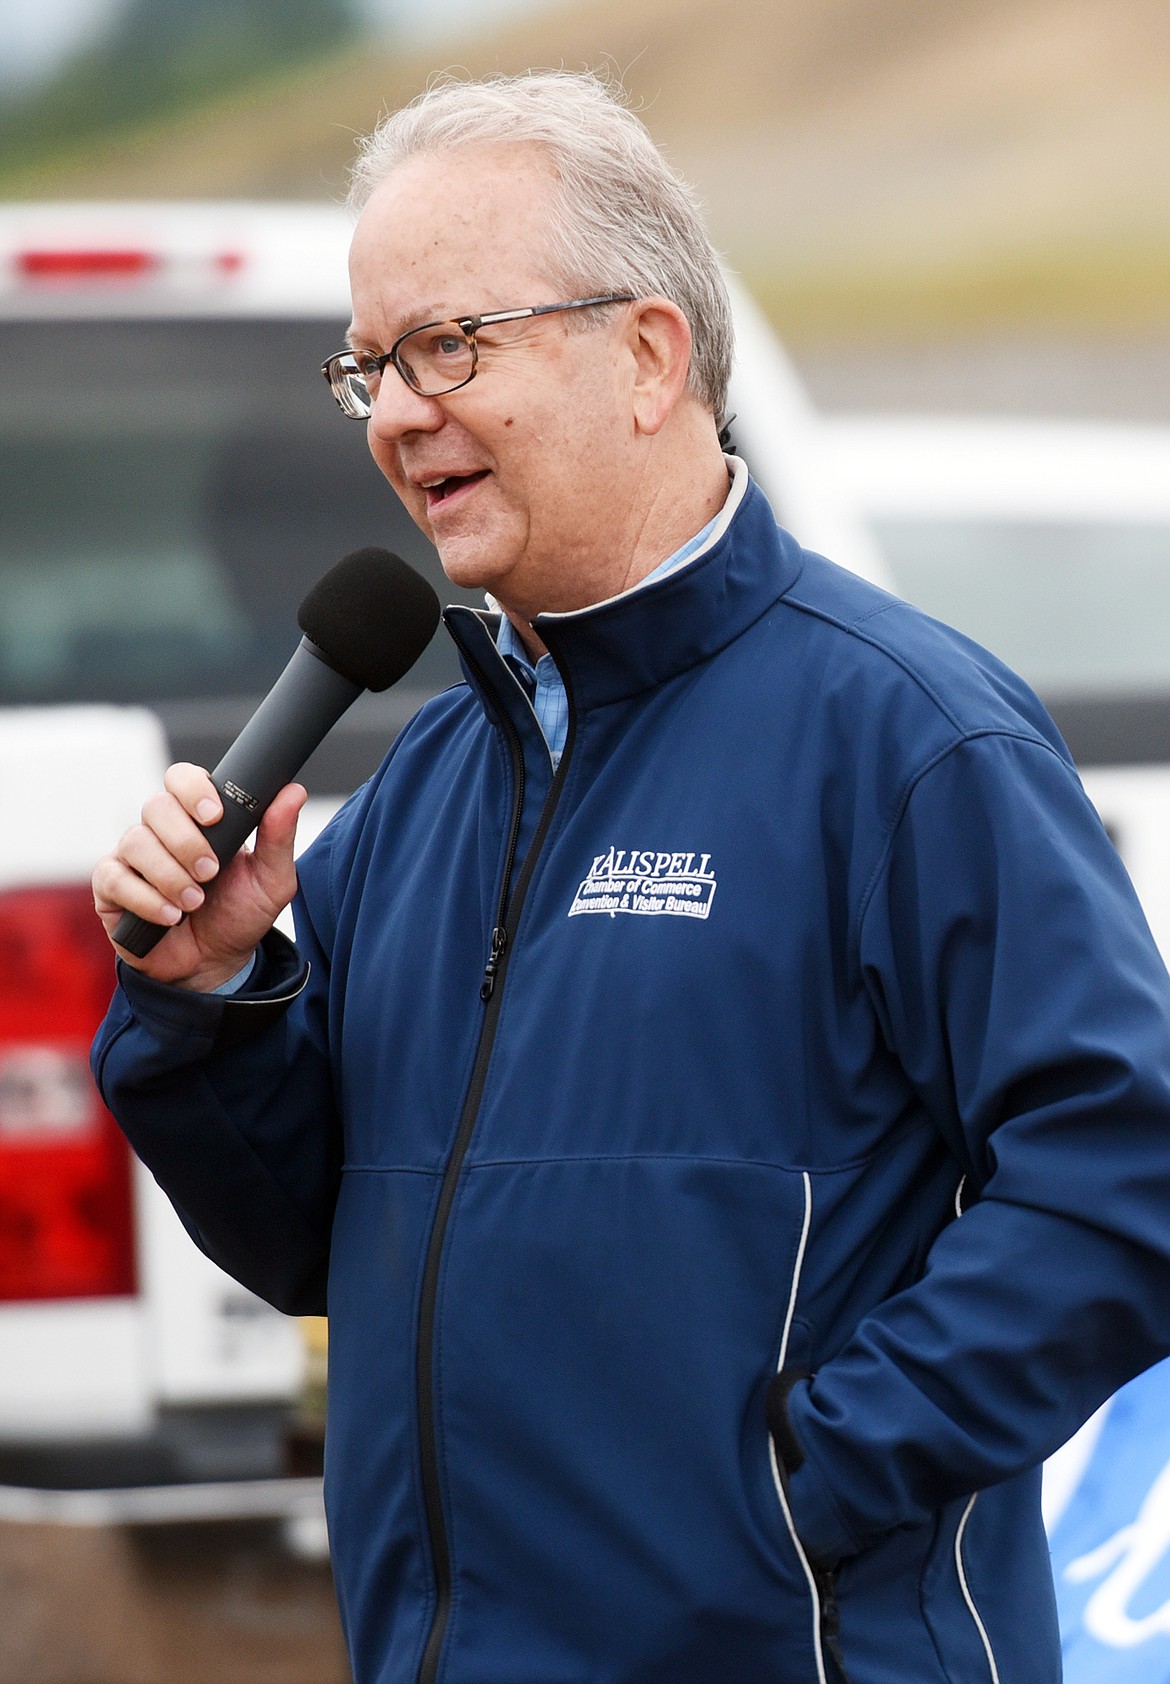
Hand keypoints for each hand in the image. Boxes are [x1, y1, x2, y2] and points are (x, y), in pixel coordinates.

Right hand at [92, 762, 307, 990]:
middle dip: (186, 841)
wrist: (215, 963)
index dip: (193, 790)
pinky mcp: (111, 887)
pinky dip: (146, 899)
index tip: (214, 817)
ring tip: (194, 902)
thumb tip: (292, 792)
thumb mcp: (271, 879)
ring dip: (170, 875)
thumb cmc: (240, 914)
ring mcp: (132, 856)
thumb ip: (279, 836)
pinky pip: (114, 878)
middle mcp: (161, 830)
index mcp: (197, 817)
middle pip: (156, 806)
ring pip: (136, 842)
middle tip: (211, 873)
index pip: (182, 779)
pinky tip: (170, 916)